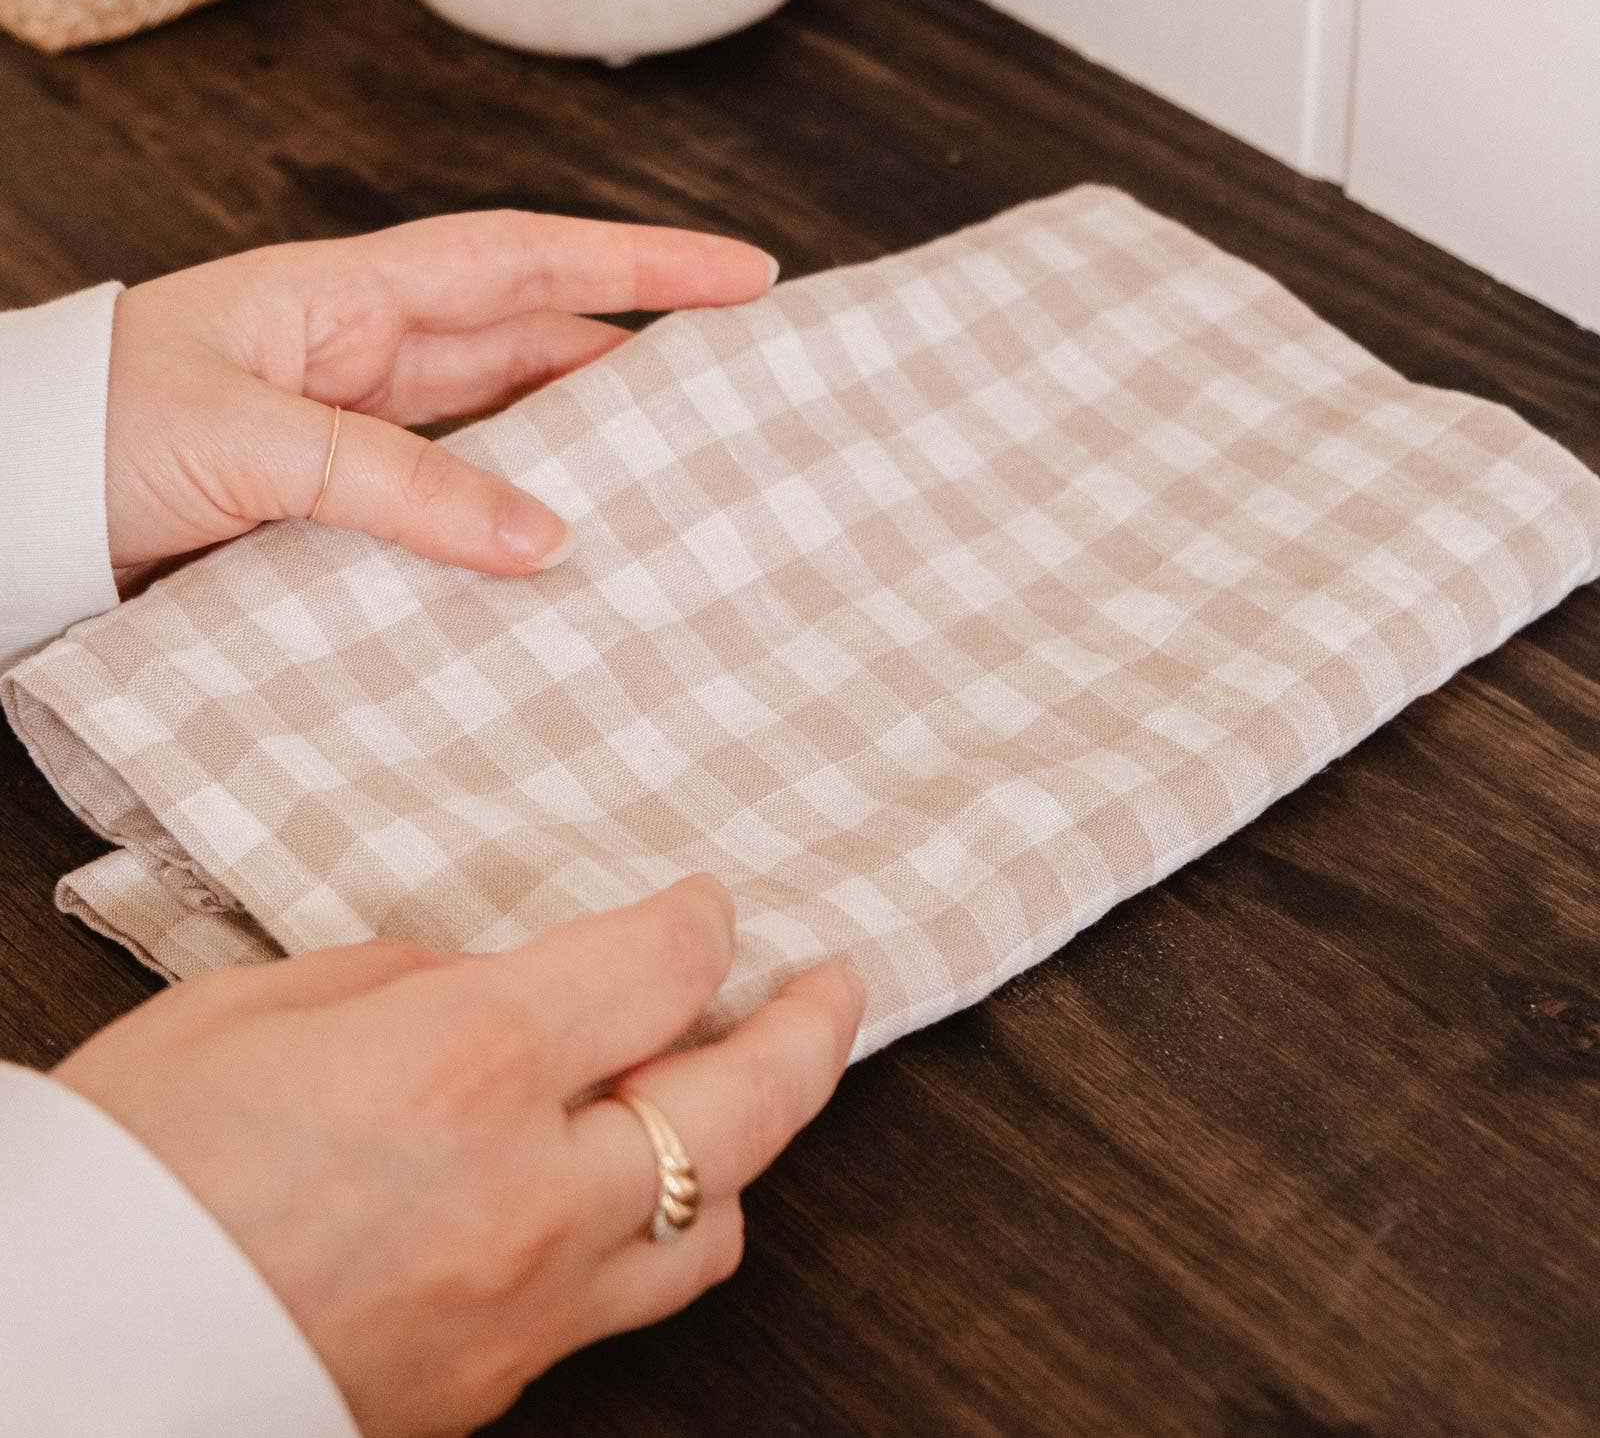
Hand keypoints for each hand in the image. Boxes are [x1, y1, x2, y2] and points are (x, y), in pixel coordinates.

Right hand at [56, 877, 863, 1437]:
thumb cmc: (128, 1166)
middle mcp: (530, 1191)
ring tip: (744, 1092)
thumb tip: (498, 982)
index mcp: (471, 1060)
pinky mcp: (493, 1389)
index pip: (663, 967)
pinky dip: (652, 1235)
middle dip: (810, 1030)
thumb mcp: (259, 1006)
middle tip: (837, 985)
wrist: (51, 1365)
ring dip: (749, 1148)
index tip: (710, 904)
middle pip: (744, 1105)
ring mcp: (523, 1308)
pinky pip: (620, 1306)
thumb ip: (410, 977)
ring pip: (713, 1229)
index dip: (703, 921)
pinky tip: (626, 1193)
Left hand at [104, 210, 775, 582]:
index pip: (526, 260)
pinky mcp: (324, 504)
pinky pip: (446, 502)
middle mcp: (360, 352)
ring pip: (499, 427)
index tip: (745, 273)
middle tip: (752, 387)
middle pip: (532, 343)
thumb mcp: (250, 441)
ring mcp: (346, 429)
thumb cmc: (90, 428)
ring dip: (583, 449)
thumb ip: (398, 484)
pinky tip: (557, 557)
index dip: (641, 260)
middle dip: (641, 356)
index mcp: (346, 294)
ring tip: (685, 481)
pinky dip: (506, 522)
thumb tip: (543, 536)